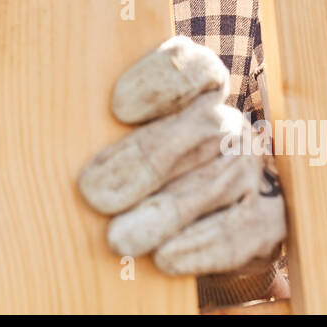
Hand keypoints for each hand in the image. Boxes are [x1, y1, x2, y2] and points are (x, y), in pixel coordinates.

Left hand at [77, 36, 286, 277]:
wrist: (199, 223)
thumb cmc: (139, 168)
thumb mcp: (119, 138)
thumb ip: (100, 131)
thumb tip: (60, 144)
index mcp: (196, 90)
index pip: (194, 67)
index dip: (161, 80)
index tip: (119, 107)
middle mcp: (228, 124)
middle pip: (201, 127)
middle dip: (145, 160)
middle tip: (94, 193)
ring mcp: (251, 169)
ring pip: (216, 183)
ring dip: (164, 213)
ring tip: (118, 239)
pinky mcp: (266, 218)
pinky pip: (240, 231)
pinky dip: (200, 247)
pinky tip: (165, 259)